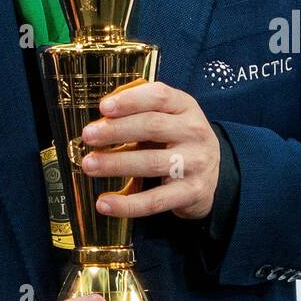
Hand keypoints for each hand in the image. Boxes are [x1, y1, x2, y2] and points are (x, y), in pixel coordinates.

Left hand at [79, 81, 220, 221]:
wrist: (212, 173)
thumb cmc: (177, 138)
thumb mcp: (167, 115)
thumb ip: (139, 109)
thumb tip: (103, 115)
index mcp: (185, 106)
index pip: (159, 96)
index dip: (130, 100)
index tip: (103, 107)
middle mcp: (194, 131)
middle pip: (152, 127)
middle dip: (116, 131)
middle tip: (88, 136)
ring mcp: (196, 162)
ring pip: (151, 162)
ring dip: (115, 164)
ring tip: (89, 165)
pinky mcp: (192, 192)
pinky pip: (156, 200)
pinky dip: (127, 204)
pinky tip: (105, 203)